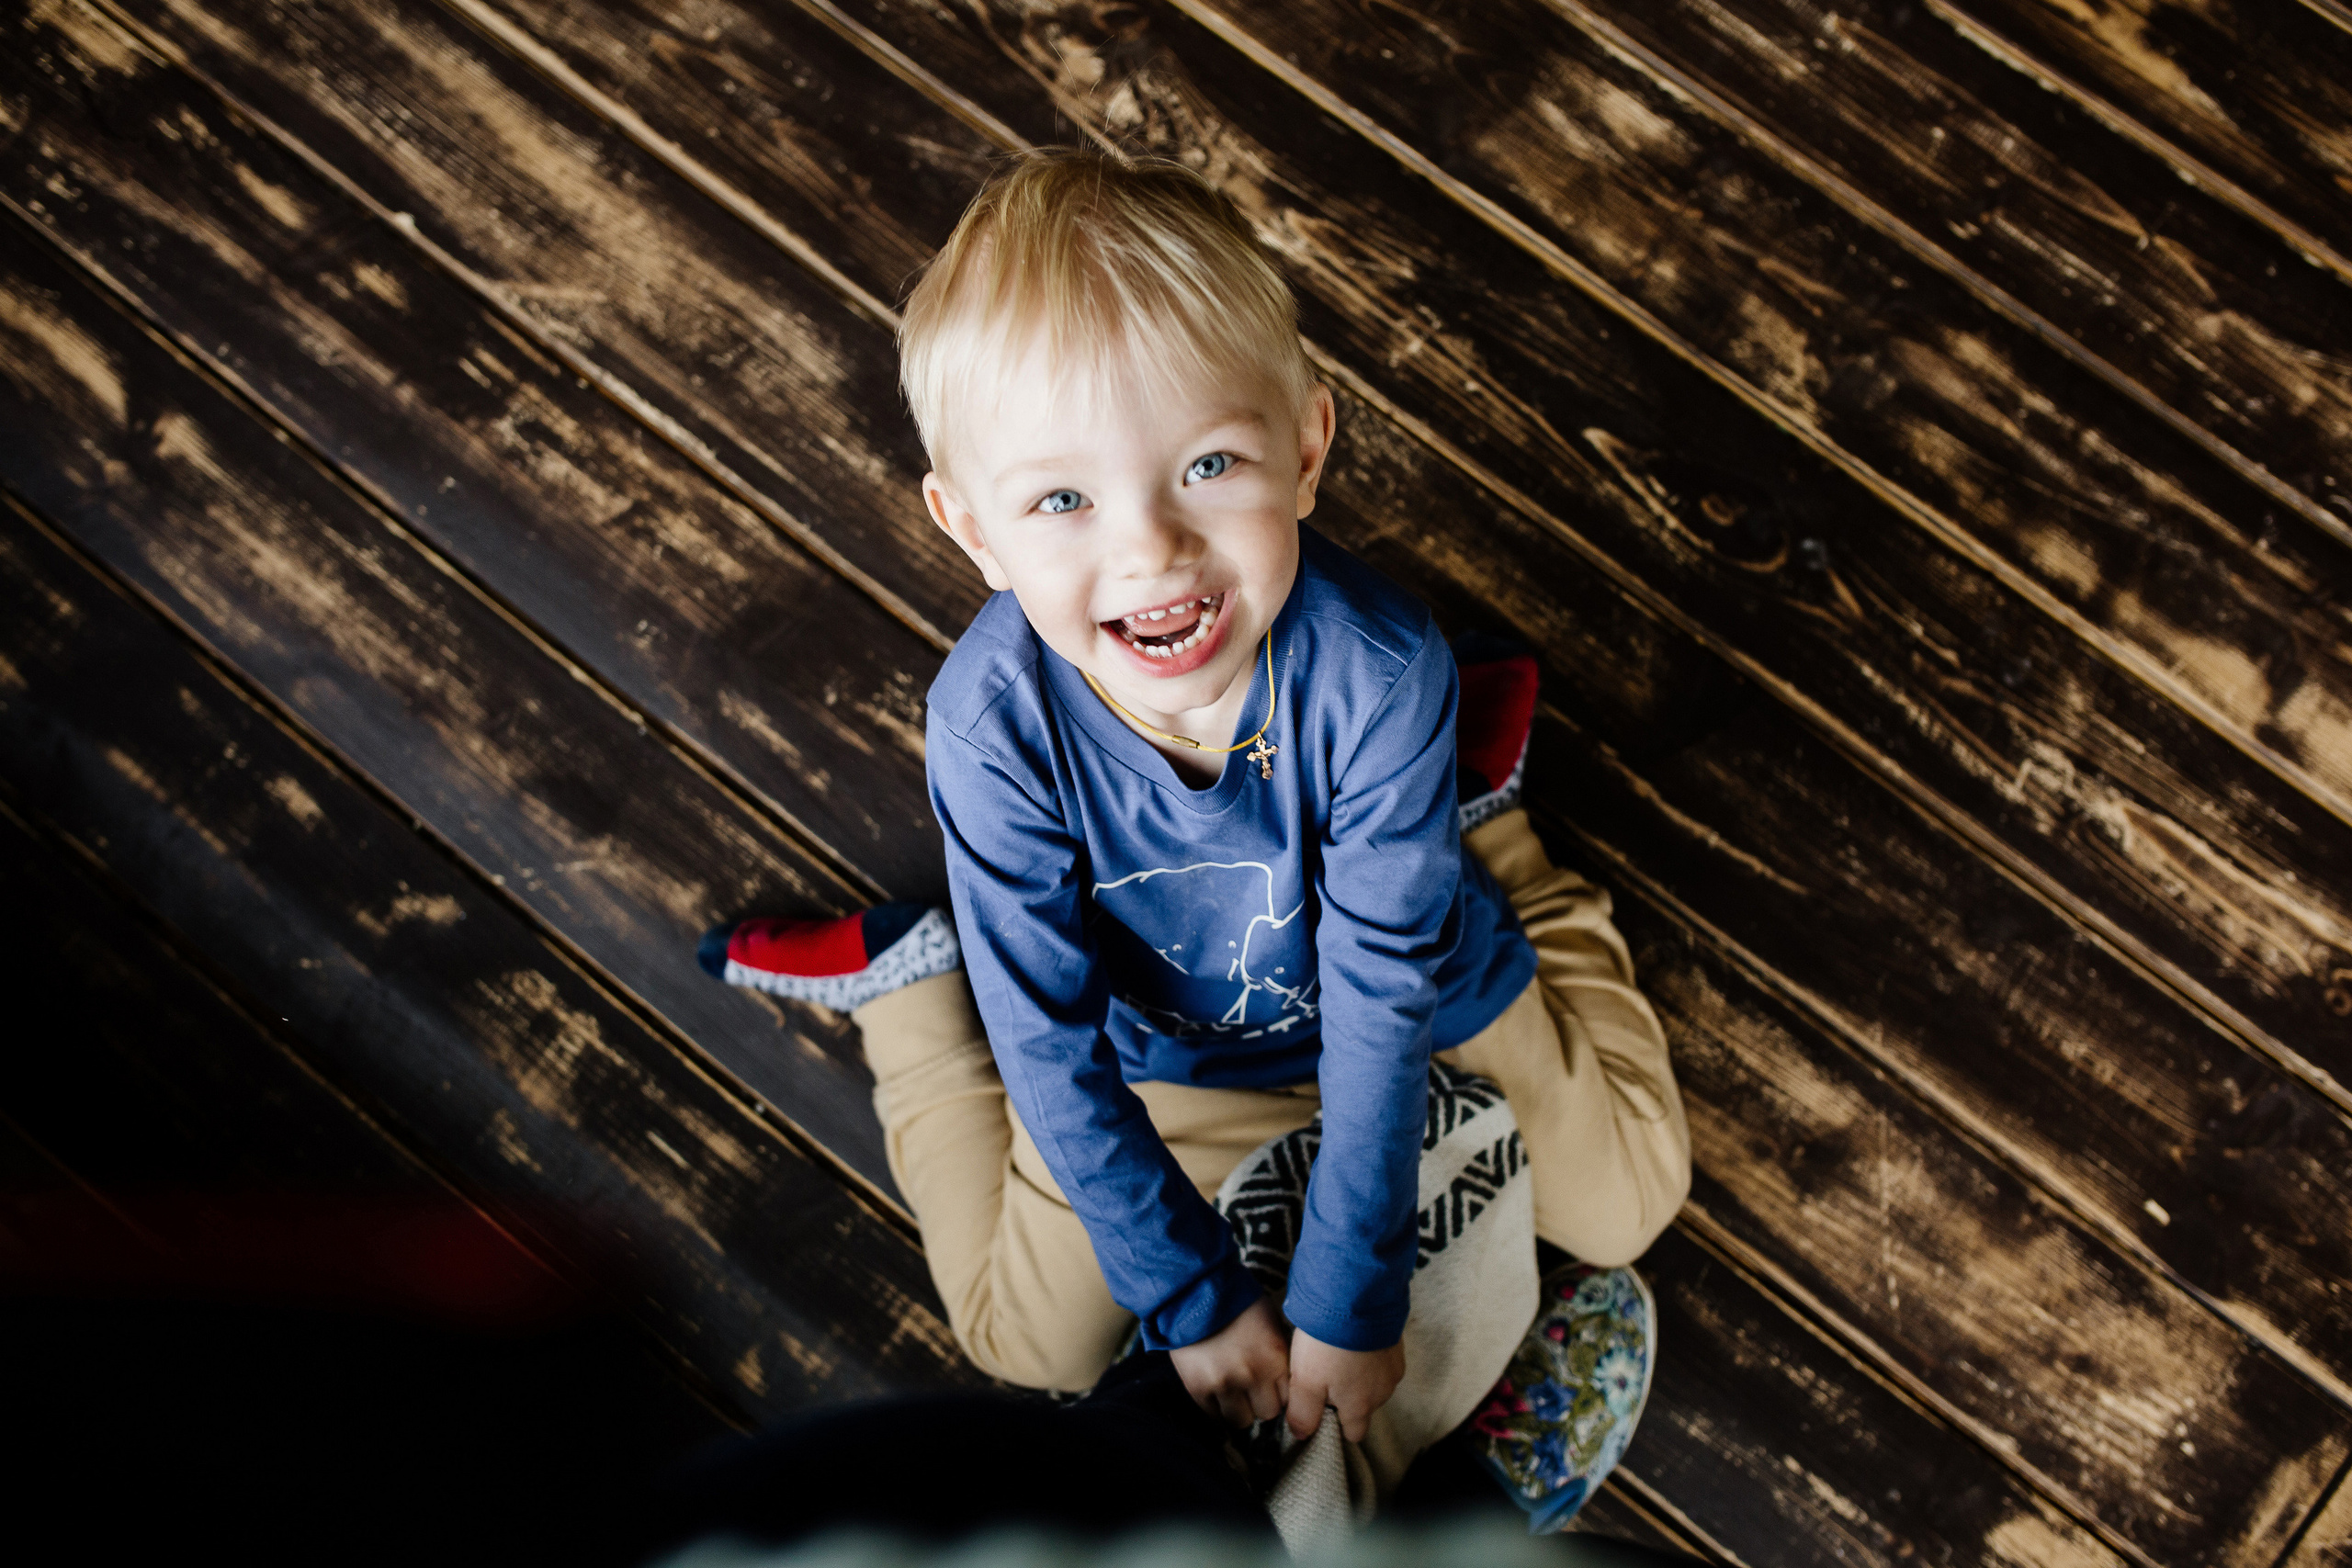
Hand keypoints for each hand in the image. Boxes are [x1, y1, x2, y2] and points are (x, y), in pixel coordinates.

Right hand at [1170, 1297, 1291, 1426]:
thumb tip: (1283, 1379)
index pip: (1288, 1399)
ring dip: (1238, 1410)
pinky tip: (1215, 1390)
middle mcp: (1253, 1375)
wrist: (1193, 1291)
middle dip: (1260, 1403)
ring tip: (1231, 1393)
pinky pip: (1214, 1416)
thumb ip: (1278, 1353)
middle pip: (1267, 1413)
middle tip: (1250, 1390)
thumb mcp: (1270, 1321)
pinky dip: (1216, 1407)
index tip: (1270, 1387)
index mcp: (1275, 1357)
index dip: (1278, 1393)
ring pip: (1240, 1421)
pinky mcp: (1199, 1389)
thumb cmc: (1236, 1301)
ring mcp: (1225, 1384)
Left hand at [1287, 1328, 1404, 1441]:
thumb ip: (1303, 1413)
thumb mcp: (1305, 1382)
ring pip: (1372, 1383)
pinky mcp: (1396, 1346)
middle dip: (1345, 1396)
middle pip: (1363, 1406)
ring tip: (1336, 1352)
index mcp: (1361, 1406)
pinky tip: (1352, 1340)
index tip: (1320, 1408)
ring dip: (1357, 1374)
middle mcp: (1382, 1393)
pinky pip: (1380, 1360)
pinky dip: (1367, 1355)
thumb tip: (1303, 1435)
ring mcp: (1393, 1368)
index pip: (1353, 1433)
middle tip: (1322, 1373)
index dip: (1336, 1425)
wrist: (1355, 1300)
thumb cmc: (1327, 1345)